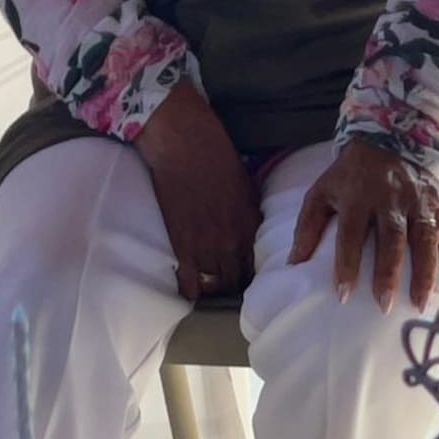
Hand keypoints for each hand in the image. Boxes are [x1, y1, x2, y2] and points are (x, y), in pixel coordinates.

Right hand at [134, 80, 259, 300]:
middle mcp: (233, 241)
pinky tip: (189, 292)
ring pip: (215, 285)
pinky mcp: (182, 247)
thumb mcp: (246, 185)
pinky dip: (190, 291)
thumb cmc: (216, 157)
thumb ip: (250, 213)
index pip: (256, 264)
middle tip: (225, 285)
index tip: (243, 274)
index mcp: (250, 224)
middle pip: (236, 280)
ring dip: (212, 288)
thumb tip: (251, 229)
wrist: (184, 146)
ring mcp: (207, 247)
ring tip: (208, 288)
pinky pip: (189, 283)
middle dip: (233, 284)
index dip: (249, 272)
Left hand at [288, 140, 438, 313]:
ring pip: (424, 236)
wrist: (389, 138)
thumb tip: (293, 263)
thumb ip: (308, 225)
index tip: (343, 294)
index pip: (351, 232)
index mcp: (358, 194)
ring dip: (424, 271)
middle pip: (391, 237)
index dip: (347, 263)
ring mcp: (417, 199)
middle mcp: (391, 196)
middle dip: (388, 272)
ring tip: (419, 303)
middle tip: (385, 305)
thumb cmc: (350, 174)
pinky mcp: (437, 201)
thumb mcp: (323, 191)